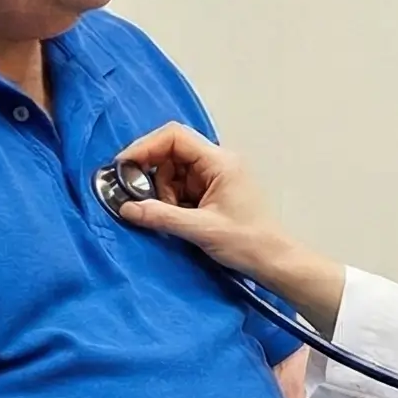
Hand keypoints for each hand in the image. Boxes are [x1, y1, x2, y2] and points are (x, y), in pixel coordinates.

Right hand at [112, 125, 338, 315]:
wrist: (274, 261)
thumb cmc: (247, 243)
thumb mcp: (201, 230)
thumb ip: (162, 216)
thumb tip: (126, 208)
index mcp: (220, 162)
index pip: (175, 137)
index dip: (145, 147)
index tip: (124, 167)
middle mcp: (218, 162)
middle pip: (171, 152)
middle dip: (153, 175)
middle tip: (143, 200)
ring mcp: (216, 175)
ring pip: (174, 170)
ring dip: (163, 191)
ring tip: (172, 216)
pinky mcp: (213, 191)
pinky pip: (182, 185)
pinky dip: (172, 200)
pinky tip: (179, 218)